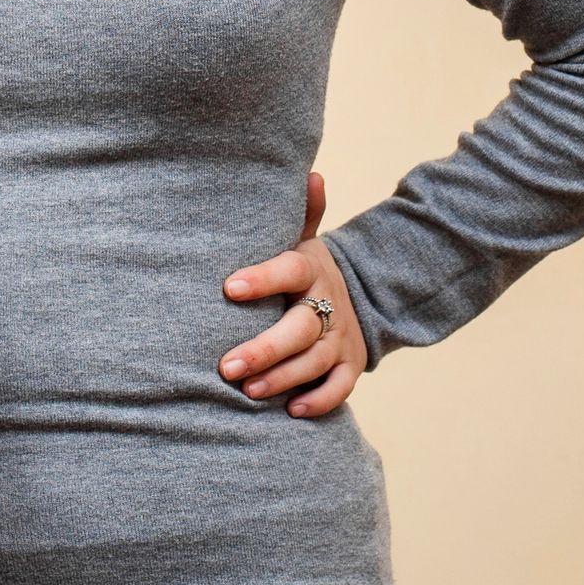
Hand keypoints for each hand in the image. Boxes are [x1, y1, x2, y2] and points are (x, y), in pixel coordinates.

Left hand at [219, 169, 368, 417]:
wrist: (358, 297)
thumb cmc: (305, 269)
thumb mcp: (304, 238)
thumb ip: (303, 211)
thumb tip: (312, 173)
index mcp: (310, 268)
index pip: (288, 270)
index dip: (262, 278)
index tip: (228, 287)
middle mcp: (329, 303)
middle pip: (301, 328)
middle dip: (265, 349)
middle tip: (225, 365)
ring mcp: (343, 337)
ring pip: (315, 362)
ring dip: (283, 379)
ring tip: (246, 390)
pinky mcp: (352, 366)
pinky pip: (340, 389)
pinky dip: (319, 401)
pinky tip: (291, 411)